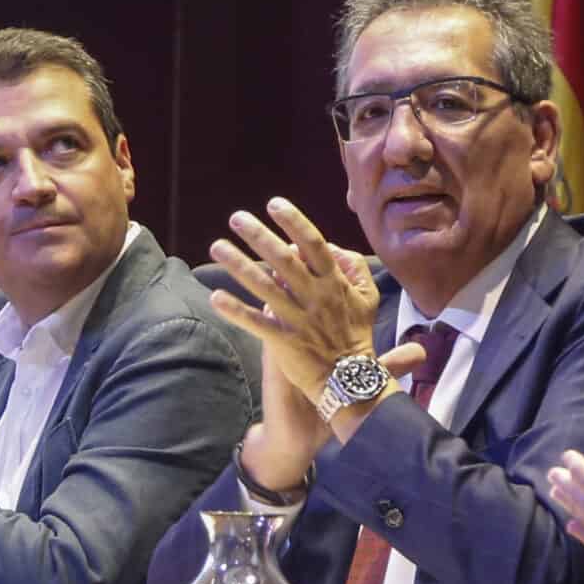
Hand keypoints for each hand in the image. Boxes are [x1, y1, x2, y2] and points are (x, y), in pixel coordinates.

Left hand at [206, 199, 387, 425]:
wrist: (351, 380)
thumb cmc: (357, 335)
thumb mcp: (368, 297)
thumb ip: (355, 267)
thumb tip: (334, 247)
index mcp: (334, 282)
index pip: (314, 244)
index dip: (294, 222)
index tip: (274, 204)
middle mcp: (315, 297)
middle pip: (284, 259)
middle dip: (258, 236)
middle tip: (236, 218)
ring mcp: (299, 319)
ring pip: (264, 287)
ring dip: (239, 265)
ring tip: (217, 246)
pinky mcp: (285, 342)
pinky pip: (256, 323)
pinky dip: (235, 310)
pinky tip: (215, 297)